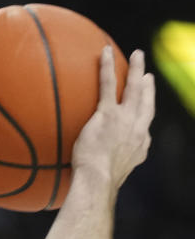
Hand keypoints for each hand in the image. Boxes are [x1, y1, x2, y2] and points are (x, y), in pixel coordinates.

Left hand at [71, 47, 154, 189]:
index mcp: (139, 147)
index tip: (145, 106)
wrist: (97, 181)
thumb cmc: (96, 185)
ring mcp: (125, 120)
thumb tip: (91, 174)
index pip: (145, 127)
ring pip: (134, 89)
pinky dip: (108, 67)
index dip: (145, 114)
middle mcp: (137, 130)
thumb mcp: (108, 178)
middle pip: (146, 103)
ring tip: (137, 55)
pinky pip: (109, 85)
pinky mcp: (108, 114)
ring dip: (136, 70)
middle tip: (147, 75)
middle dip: (148, 88)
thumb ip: (104, 169)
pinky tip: (105, 53)